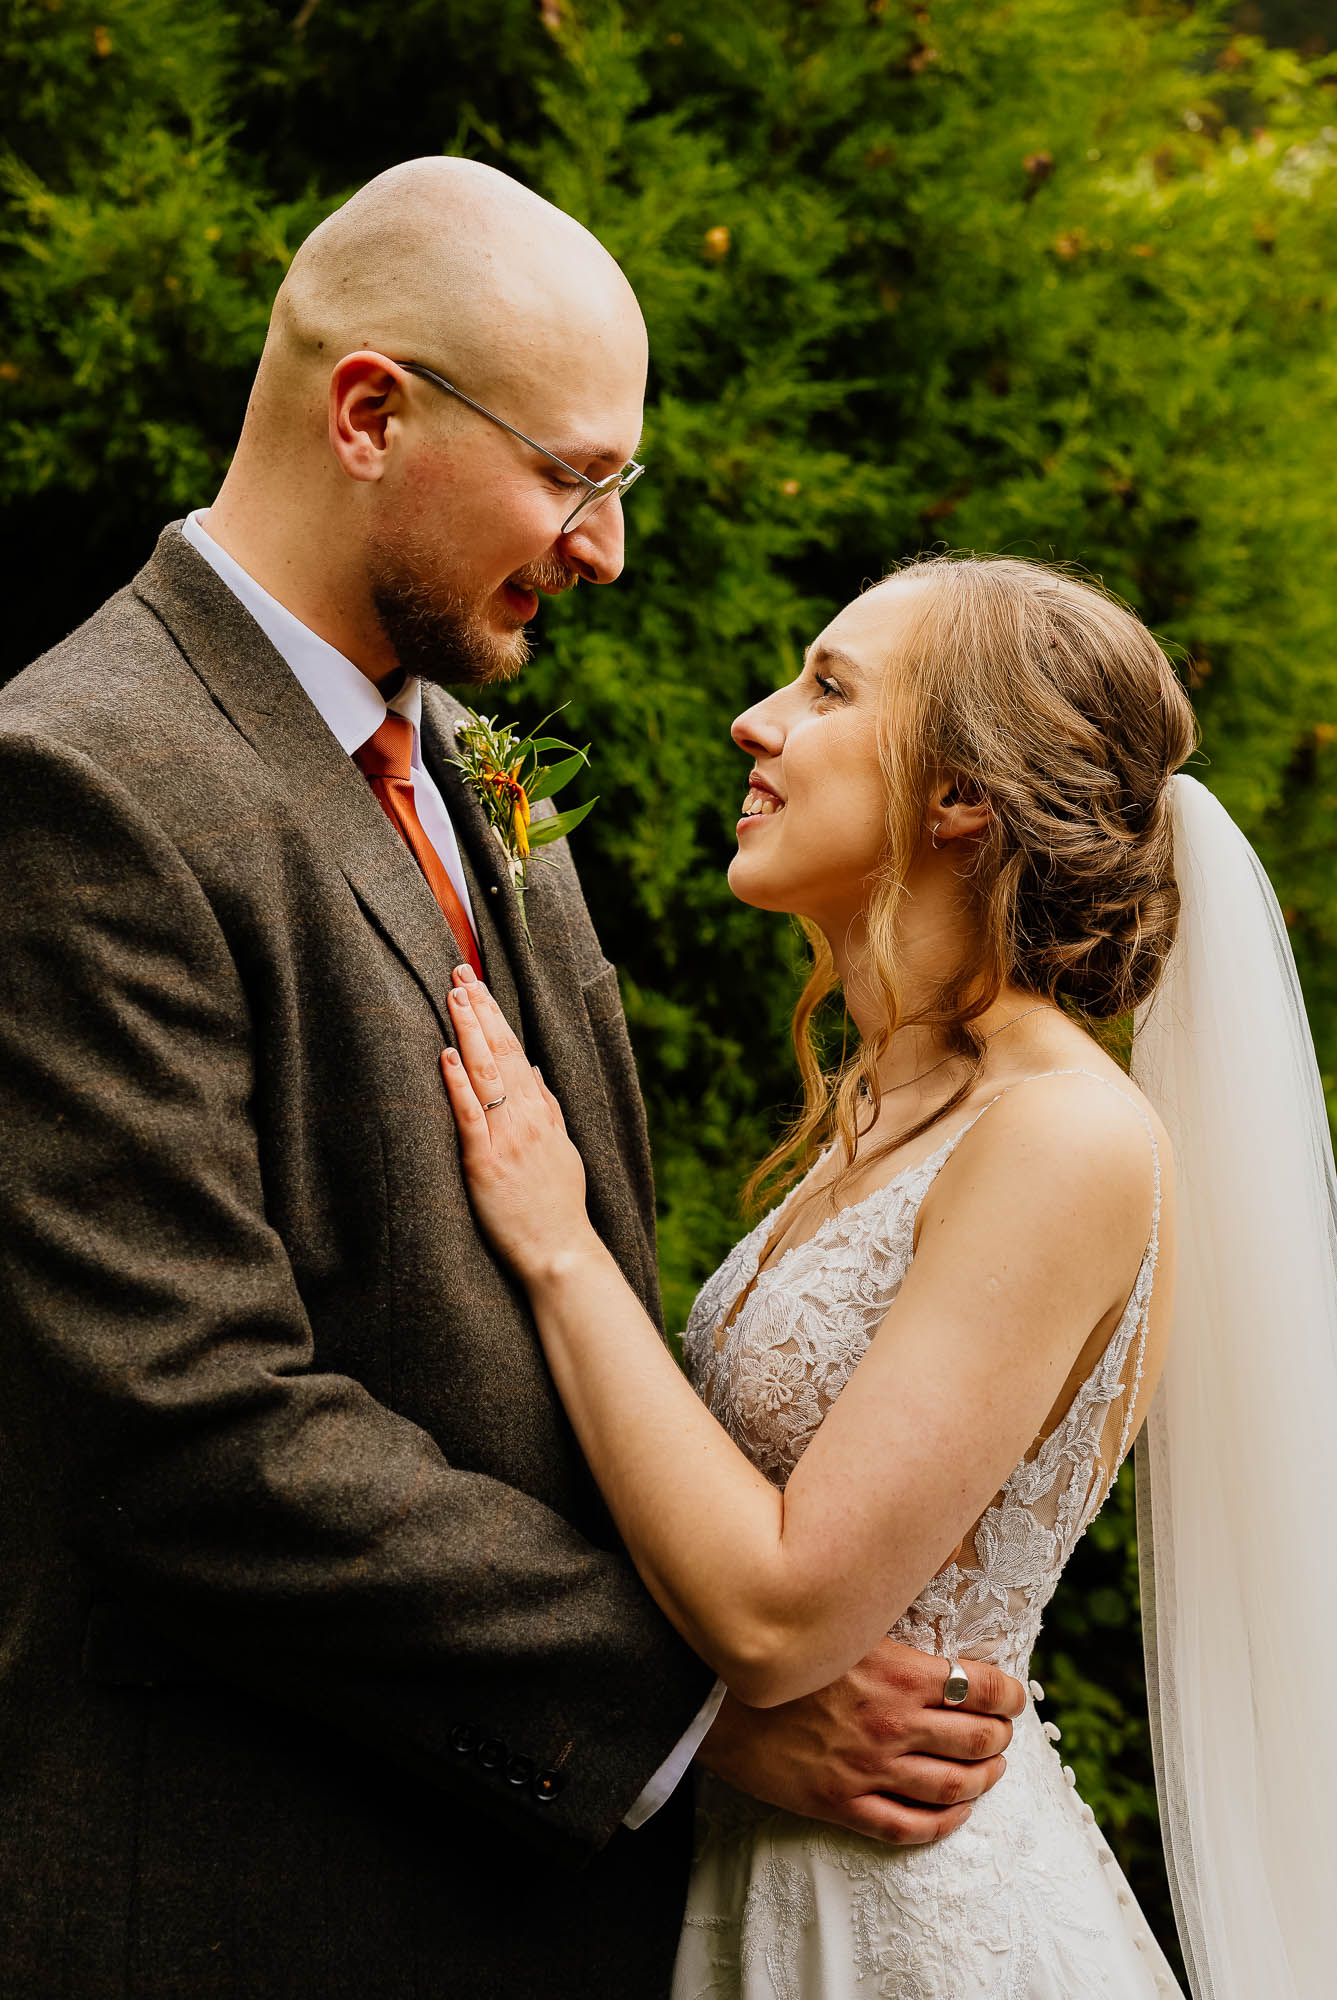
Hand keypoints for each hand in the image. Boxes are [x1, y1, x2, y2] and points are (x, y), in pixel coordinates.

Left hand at [440, 966, 597, 1279]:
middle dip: (479, 1010)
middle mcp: (526, 1119)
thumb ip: (550, 1109)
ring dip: (468, 1033)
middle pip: (501, 1053)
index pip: (517, 1051)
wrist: (560, 1250)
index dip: (495, 1016)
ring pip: (485, 1075)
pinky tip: (445, 1056)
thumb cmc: (558, 1205)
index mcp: (543, 1113)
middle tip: (459, 973)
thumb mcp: (563, 1150)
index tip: (477, 985)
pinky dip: (458, 1085)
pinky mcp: (484, 1165)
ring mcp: (506, 1140)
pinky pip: (470, 1117)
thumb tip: (536, 1071)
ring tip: (453, 998)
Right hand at [697, 1637, 1025, 1845]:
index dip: (1009, 1695)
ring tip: (990, 1771)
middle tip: (1005, 1734)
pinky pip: (907, 1826)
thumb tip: (931, 1593)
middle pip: (976, 1740)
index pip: (981, 1688)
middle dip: (1001, 1738)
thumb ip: (888, 1620)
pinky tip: (954, 1812)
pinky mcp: (841, 1802)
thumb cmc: (779, 1649)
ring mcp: (868, 1768)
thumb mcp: (842, 1625)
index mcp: (897, 1673)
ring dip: (983, 1780)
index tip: (1015, 1696)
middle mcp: (892, 1724)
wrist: (713, 1692)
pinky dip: (942, 1823)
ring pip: (952, 1787)